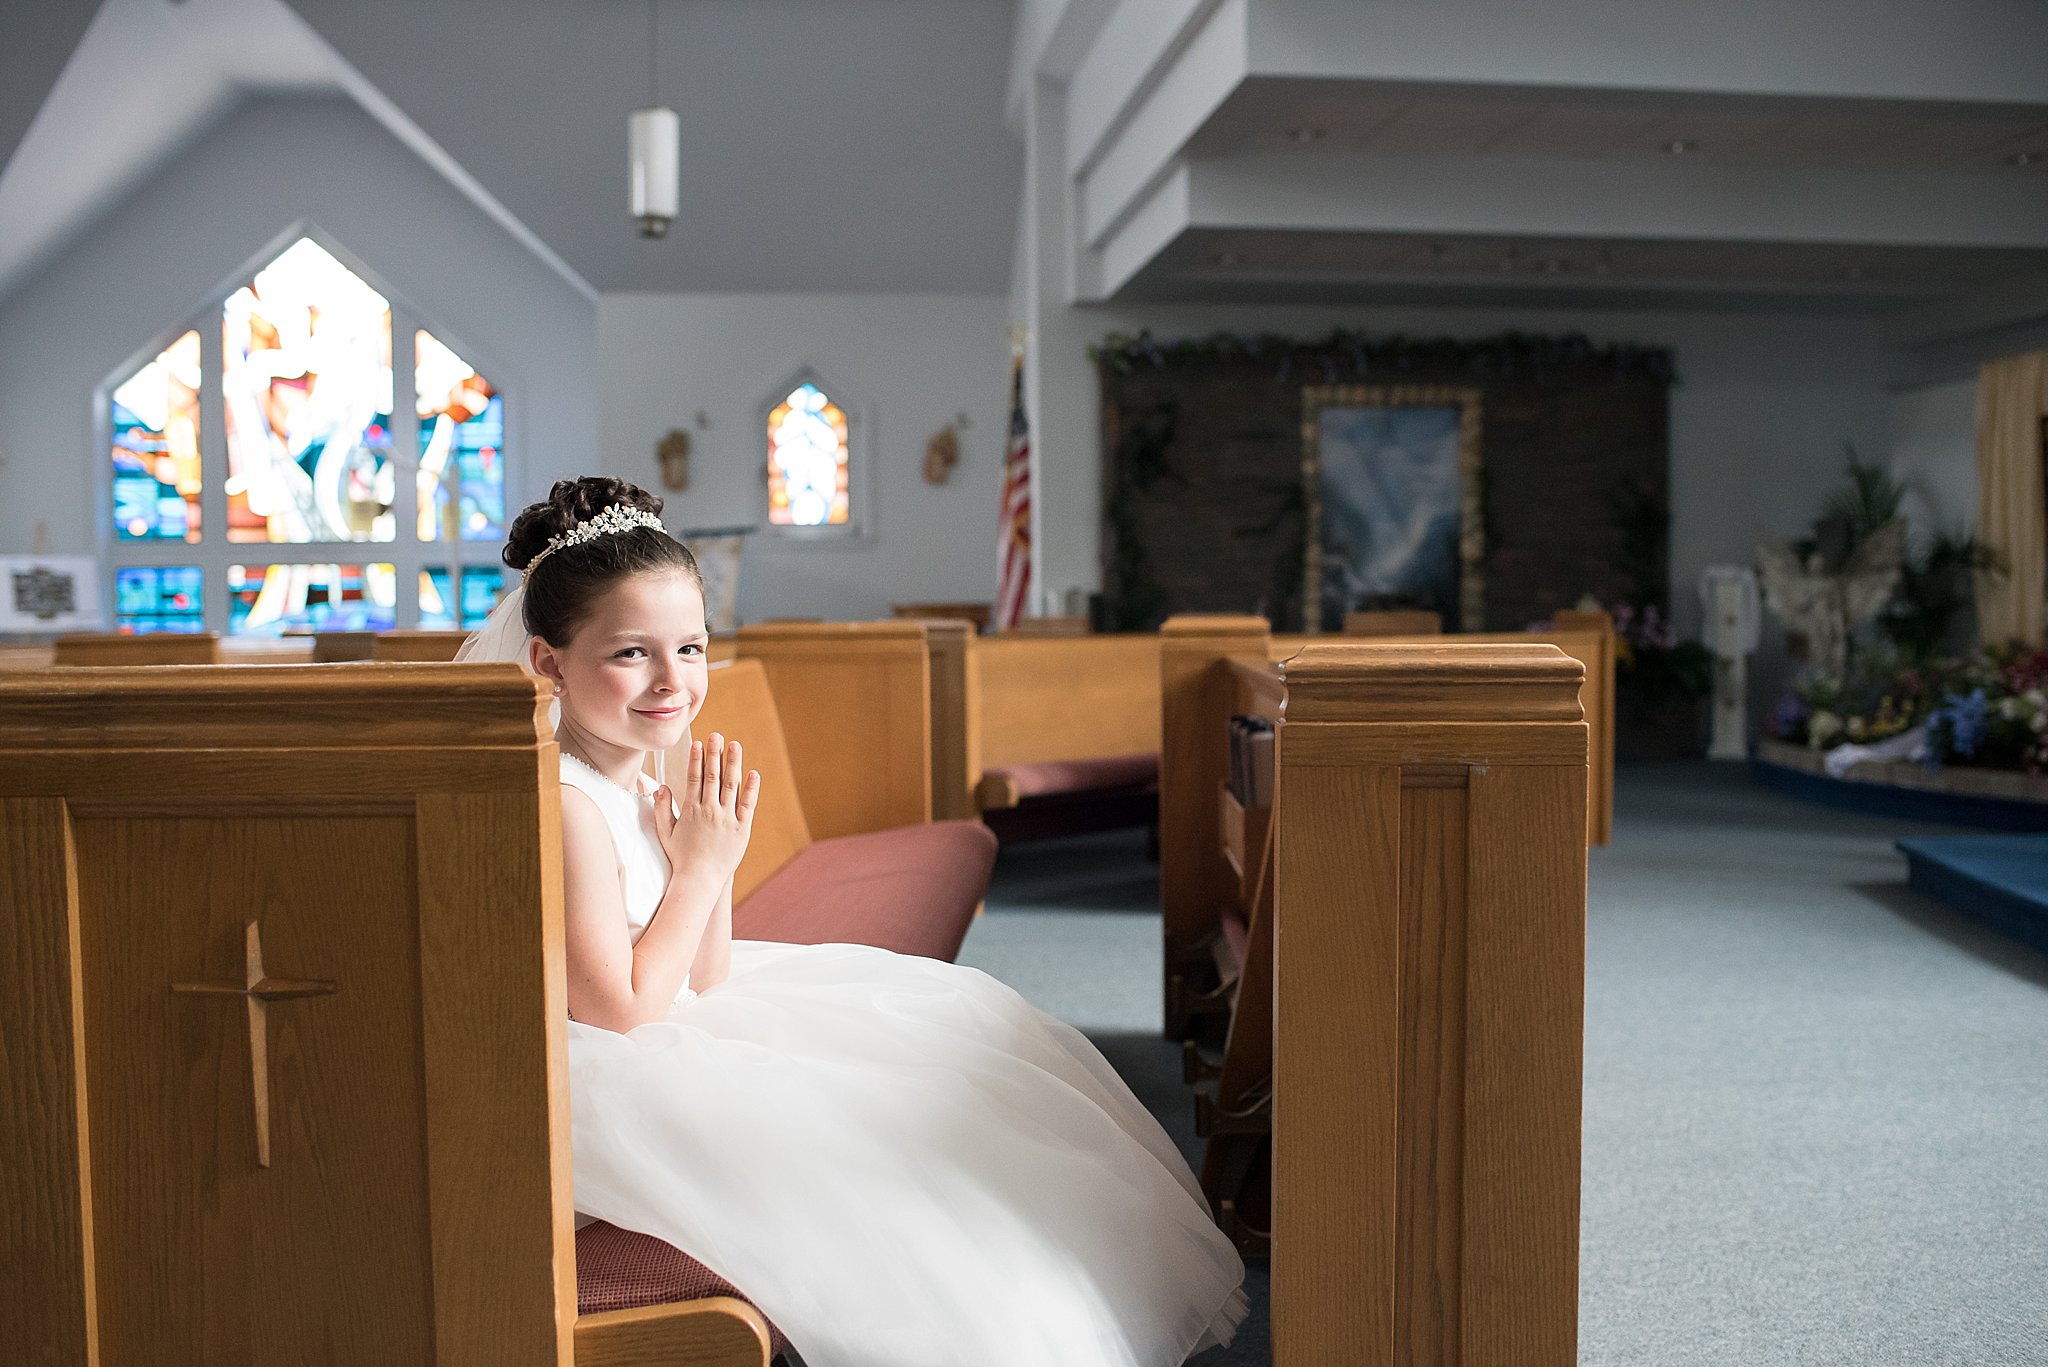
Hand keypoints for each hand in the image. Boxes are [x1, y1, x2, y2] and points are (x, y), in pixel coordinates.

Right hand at [652, 733, 760, 886]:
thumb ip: (661, 809)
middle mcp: (710, 811)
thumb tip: (660, 788)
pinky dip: (751, 788)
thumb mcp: (665, 833)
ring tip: (735, 745)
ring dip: (734, 763)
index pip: (694, 778)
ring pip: (731, 785)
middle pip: (713, 776)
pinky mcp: (742, 829)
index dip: (696, 758)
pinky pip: (748, 805)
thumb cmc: (680, 857)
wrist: (699, 880)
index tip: (698, 743)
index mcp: (691, 810)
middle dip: (715, 753)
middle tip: (717, 735)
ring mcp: (727, 819)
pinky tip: (753, 773)